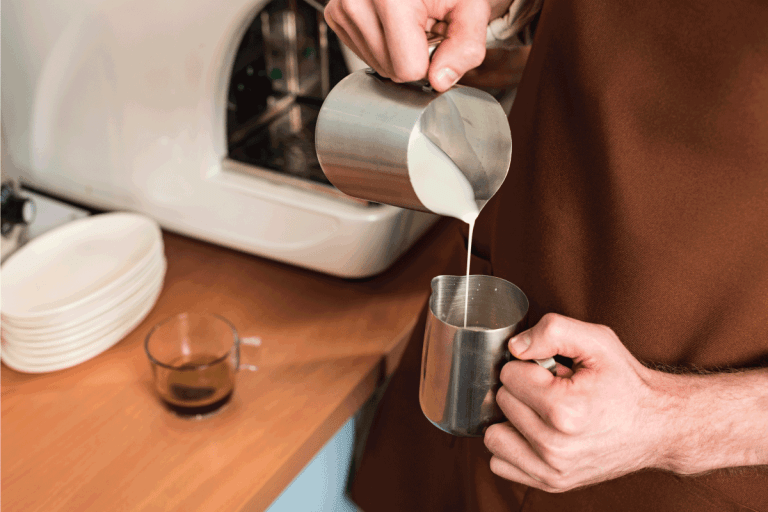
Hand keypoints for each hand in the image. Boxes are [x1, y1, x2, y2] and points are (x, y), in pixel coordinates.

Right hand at [324, 0, 513, 90]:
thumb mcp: (470, 5)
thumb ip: (466, 46)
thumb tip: (440, 81)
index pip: (407, 69)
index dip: (430, 61)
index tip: (437, 36)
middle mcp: (357, 2)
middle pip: (390, 70)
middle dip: (413, 56)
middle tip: (425, 25)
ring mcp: (342, 9)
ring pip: (376, 65)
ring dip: (397, 51)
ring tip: (410, 20)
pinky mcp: (336, 15)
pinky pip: (364, 53)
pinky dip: (383, 43)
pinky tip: (392, 21)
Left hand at [484, 313, 668, 491]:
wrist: (657, 425)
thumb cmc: (626, 384)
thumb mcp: (597, 341)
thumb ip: (552, 331)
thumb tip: (514, 347)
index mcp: (565, 410)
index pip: (508, 375)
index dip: (530, 366)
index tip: (555, 373)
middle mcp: (556, 447)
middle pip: (502, 402)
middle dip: (524, 390)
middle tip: (556, 391)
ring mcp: (553, 470)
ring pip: (494, 435)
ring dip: (513, 420)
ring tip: (544, 413)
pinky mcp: (551, 483)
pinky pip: (500, 462)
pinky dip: (513, 446)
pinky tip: (537, 433)